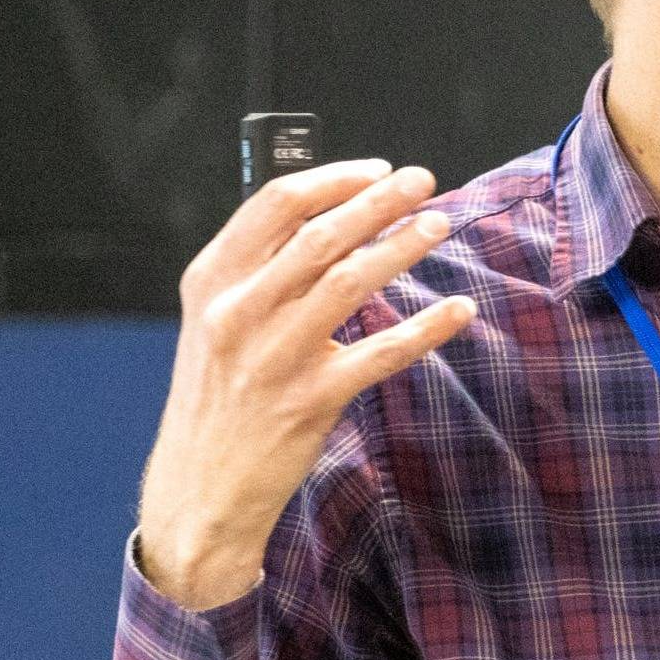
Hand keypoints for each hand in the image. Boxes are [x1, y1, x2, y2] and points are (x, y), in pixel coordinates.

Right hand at [136, 158, 475, 607]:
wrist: (200, 488)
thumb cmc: (220, 393)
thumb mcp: (216, 321)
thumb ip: (259, 269)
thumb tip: (331, 213)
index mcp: (212, 281)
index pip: (276, 205)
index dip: (334, 180)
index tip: (377, 170)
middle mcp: (237, 312)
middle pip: (321, 235)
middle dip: (379, 201)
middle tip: (423, 180)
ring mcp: (274, 356)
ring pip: (351, 281)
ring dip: (403, 247)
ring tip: (439, 225)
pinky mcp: (310, 400)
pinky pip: (383, 352)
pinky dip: (427, 327)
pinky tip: (460, 309)